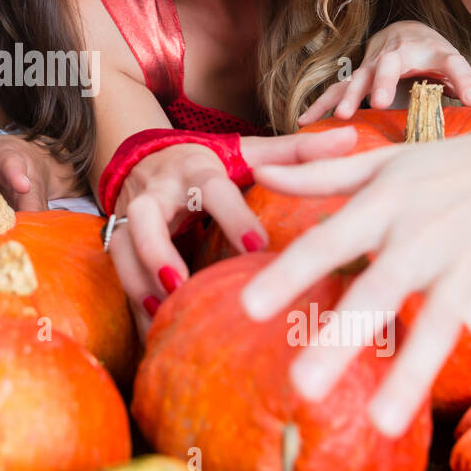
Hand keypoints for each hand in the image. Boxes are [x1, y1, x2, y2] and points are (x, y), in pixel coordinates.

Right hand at [107, 128, 357, 334]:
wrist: (144, 157)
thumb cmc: (208, 162)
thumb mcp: (247, 152)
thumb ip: (295, 153)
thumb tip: (352, 138)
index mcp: (195, 170)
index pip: (212, 190)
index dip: (233, 217)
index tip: (258, 247)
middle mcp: (158, 192)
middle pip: (145, 216)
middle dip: (156, 248)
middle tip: (179, 282)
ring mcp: (131, 216)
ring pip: (122, 245)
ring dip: (138, 280)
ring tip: (162, 315)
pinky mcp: (120, 238)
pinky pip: (119, 272)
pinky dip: (133, 302)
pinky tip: (153, 332)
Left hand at [238, 116, 470, 470]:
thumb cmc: (454, 167)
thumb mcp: (387, 162)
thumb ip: (321, 175)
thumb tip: (263, 174)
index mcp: (385, 207)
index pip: (327, 242)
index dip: (289, 274)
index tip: (249, 309)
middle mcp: (423, 241)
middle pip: (378, 291)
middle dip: (342, 338)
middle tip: (301, 384)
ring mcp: (466, 273)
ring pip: (438, 330)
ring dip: (413, 377)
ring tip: (381, 423)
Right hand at [298, 21, 470, 124]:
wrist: (403, 35)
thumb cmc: (439, 61)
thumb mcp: (466, 73)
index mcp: (439, 55)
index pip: (455, 67)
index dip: (465, 81)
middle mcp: (403, 54)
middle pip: (393, 65)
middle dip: (385, 81)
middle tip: (383, 102)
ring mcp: (374, 63)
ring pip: (359, 76)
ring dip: (349, 94)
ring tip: (343, 115)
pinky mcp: (354, 75)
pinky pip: (334, 89)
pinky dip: (320, 104)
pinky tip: (303, 120)